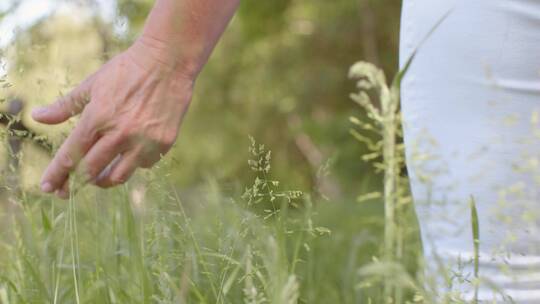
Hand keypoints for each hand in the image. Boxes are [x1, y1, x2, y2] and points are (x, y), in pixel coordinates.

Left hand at [32, 39, 194, 198]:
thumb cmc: (127, 70)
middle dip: (75, 184)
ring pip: (118, 176)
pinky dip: (133, 164)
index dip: (58, 173)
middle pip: (91, 170)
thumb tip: (37, 117)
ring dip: (104, 180)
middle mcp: (120, 133)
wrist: (168, 63)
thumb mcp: (93, 85)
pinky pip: (144, 164)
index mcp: (98, 117)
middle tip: (67, 192)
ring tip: (98, 179)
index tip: (48, 187)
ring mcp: (144, 141)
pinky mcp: (163, 143)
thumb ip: (65, 106)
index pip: (71, 154)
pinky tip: (129, 156)